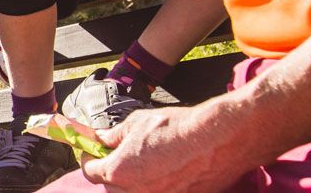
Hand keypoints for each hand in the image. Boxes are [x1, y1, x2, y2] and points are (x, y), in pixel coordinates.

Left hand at [81, 103, 258, 192]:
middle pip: (111, 186)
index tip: (94, 149)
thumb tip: (103, 137)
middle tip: (120, 154)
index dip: (91, 157)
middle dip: (112, 170)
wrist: (219, 140)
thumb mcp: (138, 123)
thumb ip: (115, 134)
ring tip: (147, 162)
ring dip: (134, 181)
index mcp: (119, 172)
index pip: (91, 171)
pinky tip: (165, 171)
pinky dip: (157, 186)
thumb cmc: (180, 129)